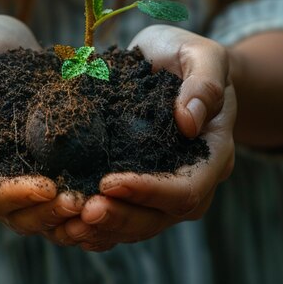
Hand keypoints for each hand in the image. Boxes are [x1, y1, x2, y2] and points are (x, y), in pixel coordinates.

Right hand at [0, 15, 82, 235]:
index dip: (15, 196)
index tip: (49, 187)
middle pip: (13, 214)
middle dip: (47, 214)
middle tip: (82, 203)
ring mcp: (15, 171)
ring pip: (38, 213)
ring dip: (66, 217)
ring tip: (96, 206)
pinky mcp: (42, 163)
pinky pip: (57, 195)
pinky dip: (77, 202)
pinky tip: (103, 196)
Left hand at [58, 25, 235, 251]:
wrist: (171, 62)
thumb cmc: (188, 55)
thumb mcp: (202, 55)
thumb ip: (204, 83)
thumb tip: (189, 123)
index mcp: (213, 153)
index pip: (187, 189)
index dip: (150, 192)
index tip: (109, 182)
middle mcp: (193, 178)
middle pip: (162, 217)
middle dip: (122, 217)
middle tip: (82, 210)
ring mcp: (166, 186)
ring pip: (140, 224)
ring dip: (106, 228)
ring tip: (70, 222)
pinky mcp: (141, 184)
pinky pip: (124, 216)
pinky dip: (99, 227)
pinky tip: (70, 226)